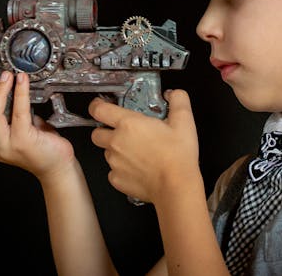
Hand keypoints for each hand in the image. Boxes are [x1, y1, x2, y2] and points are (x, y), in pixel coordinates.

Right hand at [0, 70, 75, 181]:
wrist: (56, 166)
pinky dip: (20, 93)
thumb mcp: (14, 132)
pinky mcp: (24, 141)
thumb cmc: (37, 147)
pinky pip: (19, 113)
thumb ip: (5, 117)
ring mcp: (8, 146)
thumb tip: (2, 90)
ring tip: (5, 78)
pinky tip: (22, 82)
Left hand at [89, 89, 201, 203]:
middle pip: (96, 133)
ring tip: (136, 152)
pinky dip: (122, 169)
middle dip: (105, 130)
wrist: (176, 186)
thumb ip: (178, 101)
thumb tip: (174, 94)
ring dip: (115, 150)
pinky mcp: (117, 180)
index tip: (100, 105)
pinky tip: (138, 168)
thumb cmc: (177, 156)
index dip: (97, 105)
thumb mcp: (184, 122)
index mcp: (129, 124)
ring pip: (106, 152)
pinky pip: (113, 171)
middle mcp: (117, 142)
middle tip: (122, 131)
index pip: (98, 110)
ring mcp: (115, 162)